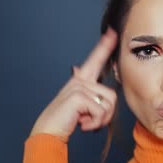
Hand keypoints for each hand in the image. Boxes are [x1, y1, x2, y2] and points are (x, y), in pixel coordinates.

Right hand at [30, 28, 117, 142]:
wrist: (49, 131)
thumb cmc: (66, 119)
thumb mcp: (81, 103)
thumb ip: (88, 90)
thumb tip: (79, 69)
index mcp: (81, 79)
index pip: (95, 59)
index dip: (105, 46)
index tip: (113, 32)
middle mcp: (80, 79)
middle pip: (111, 94)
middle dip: (106, 115)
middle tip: (92, 122)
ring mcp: (78, 86)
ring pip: (108, 104)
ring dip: (100, 120)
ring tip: (86, 122)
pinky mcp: (78, 96)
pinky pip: (100, 111)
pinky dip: (94, 123)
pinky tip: (81, 124)